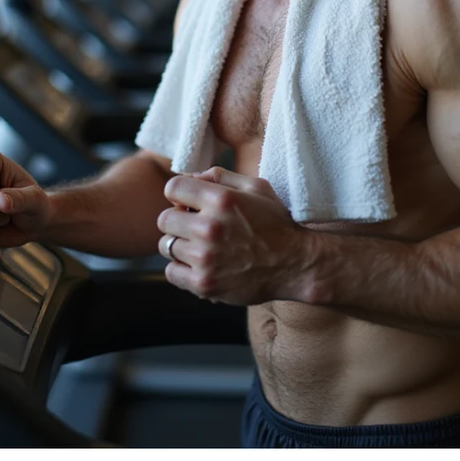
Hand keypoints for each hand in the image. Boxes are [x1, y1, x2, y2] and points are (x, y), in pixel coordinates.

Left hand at [156, 167, 308, 305]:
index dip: (178, 194)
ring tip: (200, 247)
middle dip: (177, 220)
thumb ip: (220, 176)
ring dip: (180, 245)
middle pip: (164, 219)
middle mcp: (209, 227)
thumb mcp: (256, 187)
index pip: (173, 188)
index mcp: (221, 199)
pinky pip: (171, 272)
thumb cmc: (276, 223)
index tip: (188, 202)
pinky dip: (181, 269)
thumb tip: (190, 176)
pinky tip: (199, 265)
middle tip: (194, 226)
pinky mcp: (204, 284)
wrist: (296, 264)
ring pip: (166, 246)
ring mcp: (205, 258)